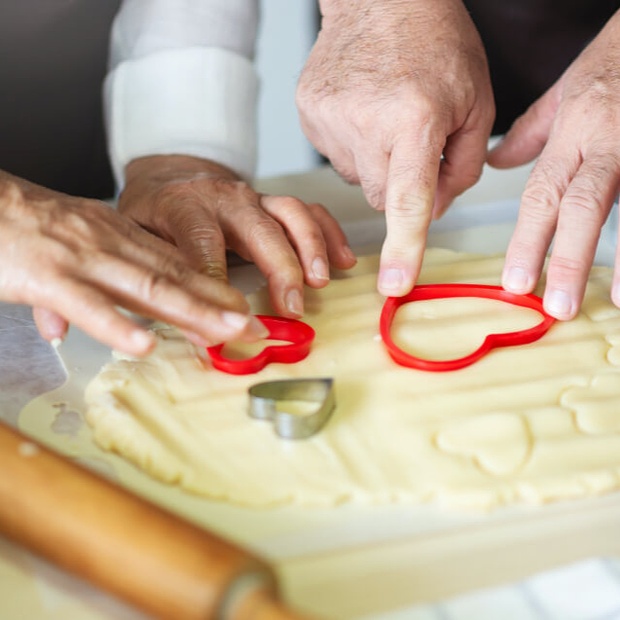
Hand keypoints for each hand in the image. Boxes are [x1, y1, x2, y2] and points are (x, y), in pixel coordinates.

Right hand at [0, 172, 267, 355]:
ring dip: (193, 312)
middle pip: (177, 278)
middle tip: (256, 329)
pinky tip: (144, 344)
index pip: (178, 267)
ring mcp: (83, 260)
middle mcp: (112, 245)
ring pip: (148, 289)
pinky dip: (117, 325)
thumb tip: (116, 328)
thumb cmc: (23, 228)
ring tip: (227, 332)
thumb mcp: (74, 247)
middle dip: (220, 305)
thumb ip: (99, 287)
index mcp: (119, 238)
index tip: (246, 314)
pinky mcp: (48, 277)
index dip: (215, 292)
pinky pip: (88, 305)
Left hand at [118, 155, 356, 316]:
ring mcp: (256, 198)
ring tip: (321, 282)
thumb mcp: (140, 240)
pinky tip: (343, 260)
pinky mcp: (275, 203)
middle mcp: (226, 199)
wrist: (172, 177)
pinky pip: (310, 211)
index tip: (232, 314)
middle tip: (292, 306)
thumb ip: (160, 275)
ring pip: (291, 214)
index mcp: (185, 206)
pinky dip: (330, 234)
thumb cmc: (155, 215)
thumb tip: (188, 326)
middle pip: (259, 229)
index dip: (218, 276)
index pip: (202, 240)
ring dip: (311, 248)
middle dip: (280, 268)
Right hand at [297, 0, 494, 295]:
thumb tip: (432, 213)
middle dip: (403, 184)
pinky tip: (363, 112)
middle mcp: (365, 120)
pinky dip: (354, 146)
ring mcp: (328, 118)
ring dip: (377, 162)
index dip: (405, 246)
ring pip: (359, 179)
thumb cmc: (436, 42)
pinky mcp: (308, 115)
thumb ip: (462, 169)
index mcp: (415, 116)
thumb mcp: (476, 101)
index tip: (394, 285)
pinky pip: (337, 157)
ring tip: (387, 115)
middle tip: (413, 141)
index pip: (408, 199)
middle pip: (383, 198)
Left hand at [488, 11, 619, 319]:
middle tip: (555, 305)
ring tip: (615, 300)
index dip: (527, 242)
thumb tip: (497, 160)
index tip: (515, 283)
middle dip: (568, 258)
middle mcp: (608, 143)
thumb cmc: (616, 61)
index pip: (541, 195)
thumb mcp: (567, 91)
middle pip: (583, 206)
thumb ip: (532, 132)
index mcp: (575, 133)